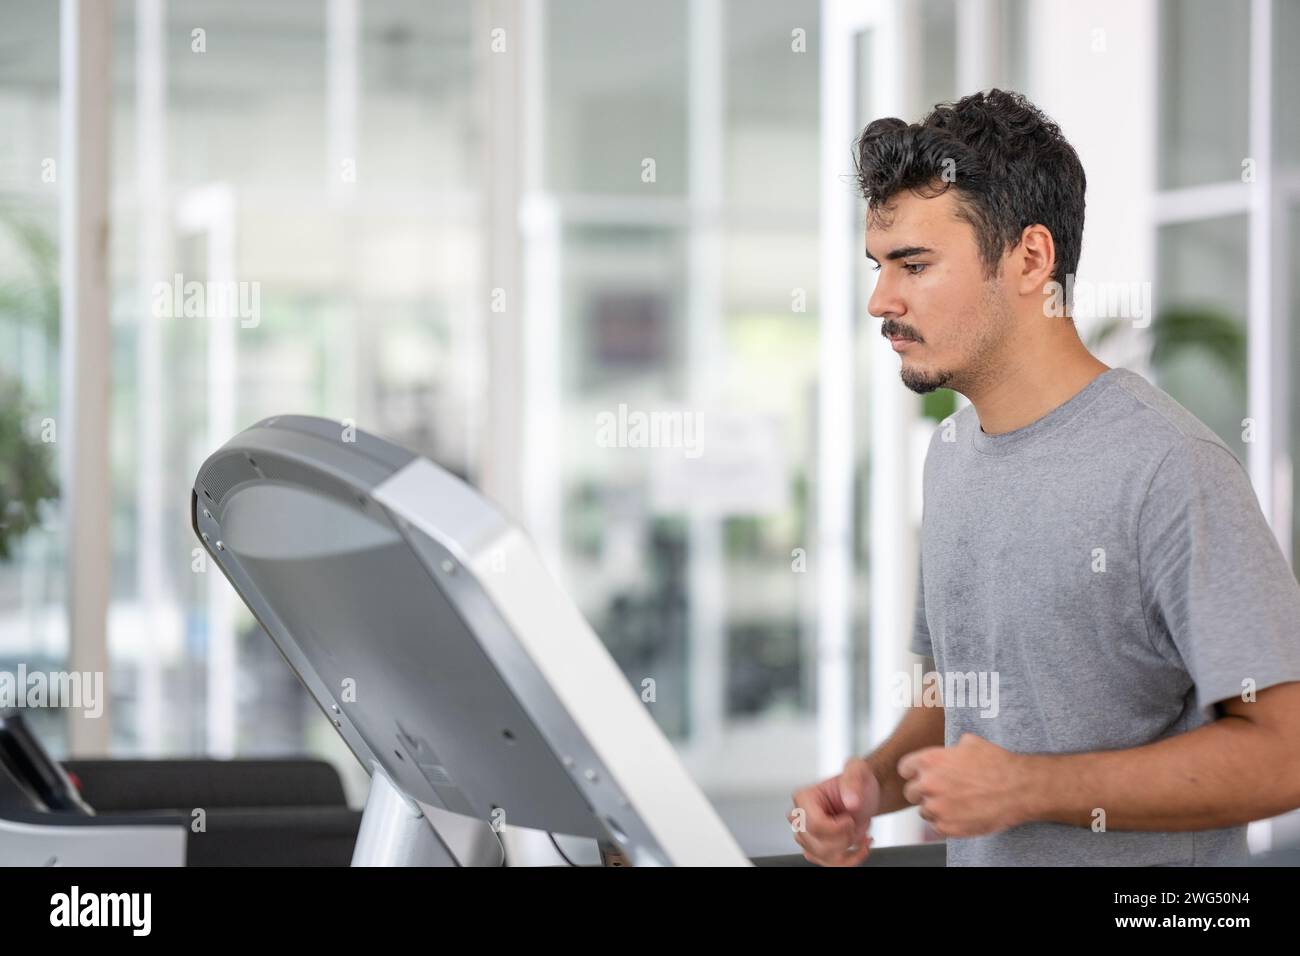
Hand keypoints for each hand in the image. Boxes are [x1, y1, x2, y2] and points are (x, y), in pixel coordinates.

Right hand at [789, 757, 880, 865]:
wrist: (863, 795)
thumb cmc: (857, 782)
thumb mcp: (858, 771)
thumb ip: (853, 780)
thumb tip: (851, 802)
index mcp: (804, 798)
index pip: (815, 825)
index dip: (838, 828)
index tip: (849, 819)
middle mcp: (800, 818)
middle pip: (819, 845)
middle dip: (844, 839)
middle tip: (853, 822)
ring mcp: (806, 835)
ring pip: (824, 858)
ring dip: (848, 849)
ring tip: (856, 832)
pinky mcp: (815, 849)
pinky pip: (830, 864)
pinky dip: (850, 859)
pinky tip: (859, 845)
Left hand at [897, 732, 1032, 836]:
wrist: (1019, 788)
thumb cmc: (997, 763)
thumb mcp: (969, 742)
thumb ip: (947, 749)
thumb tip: (946, 750)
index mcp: (929, 761)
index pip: (904, 768)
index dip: (914, 772)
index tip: (922, 776)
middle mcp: (928, 784)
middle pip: (910, 792)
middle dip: (924, 792)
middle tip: (942, 791)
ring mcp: (937, 808)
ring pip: (924, 811)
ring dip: (936, 808)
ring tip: (957, 803)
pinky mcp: (948, 828)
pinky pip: (937, 827)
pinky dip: (947, 823)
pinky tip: (962, 814)